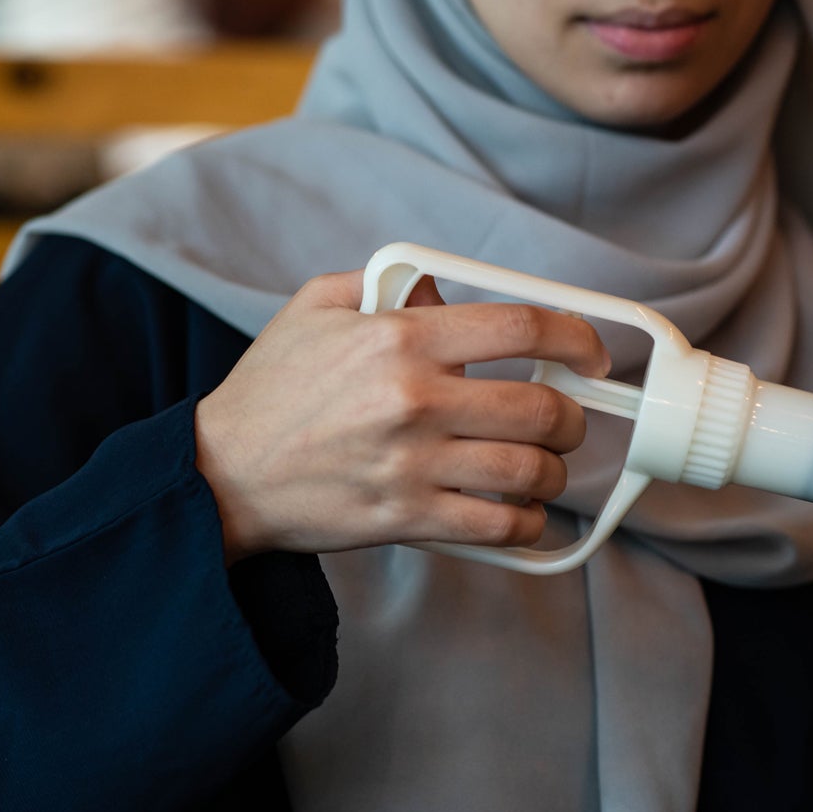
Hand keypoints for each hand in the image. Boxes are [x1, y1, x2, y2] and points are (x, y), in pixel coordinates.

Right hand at [194, 270, 609, 561]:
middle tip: (564, 423)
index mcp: (399, 339)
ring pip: (528, 472)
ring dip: (554, 475)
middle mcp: (414, 400)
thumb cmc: (270, 392)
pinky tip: (521, 513)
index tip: (591, 354)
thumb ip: (385, 285)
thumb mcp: (314, 310)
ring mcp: (412, 465)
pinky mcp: (406, 520)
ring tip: (543, 470)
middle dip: (571, 418)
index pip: (520, 326)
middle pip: (540, 408)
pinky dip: (526, 523)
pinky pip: (497, 526)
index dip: (576, 337)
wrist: (221, 475)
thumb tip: (443, 288)